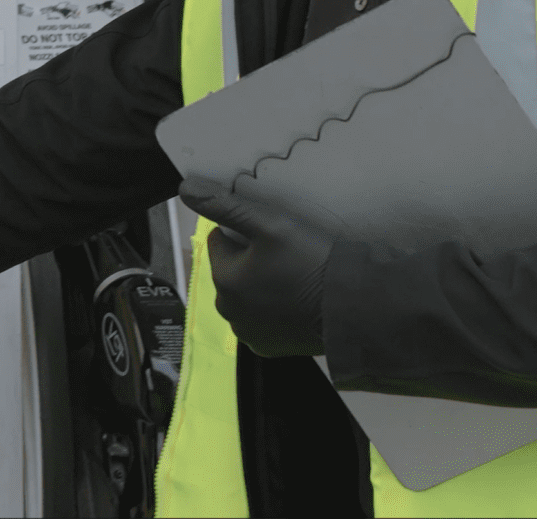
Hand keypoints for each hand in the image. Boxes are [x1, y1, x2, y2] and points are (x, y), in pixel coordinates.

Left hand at [179, 175, 336, 356]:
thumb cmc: (309, 263)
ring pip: (245, 296)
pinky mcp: (266, 348)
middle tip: (285, 257)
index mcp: (223, 278)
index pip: (219, 240)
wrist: (349, 309)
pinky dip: (271, 312)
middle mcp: (227, 310)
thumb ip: (226, 206)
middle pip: (231, 270)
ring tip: (292, 280)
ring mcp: (246, 333)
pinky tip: (293, 304)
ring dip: (259, 287)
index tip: (271, 237)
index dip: (244, 233)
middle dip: (250, 261)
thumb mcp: (270, 225)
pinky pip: (260, 321)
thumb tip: (187, 189)